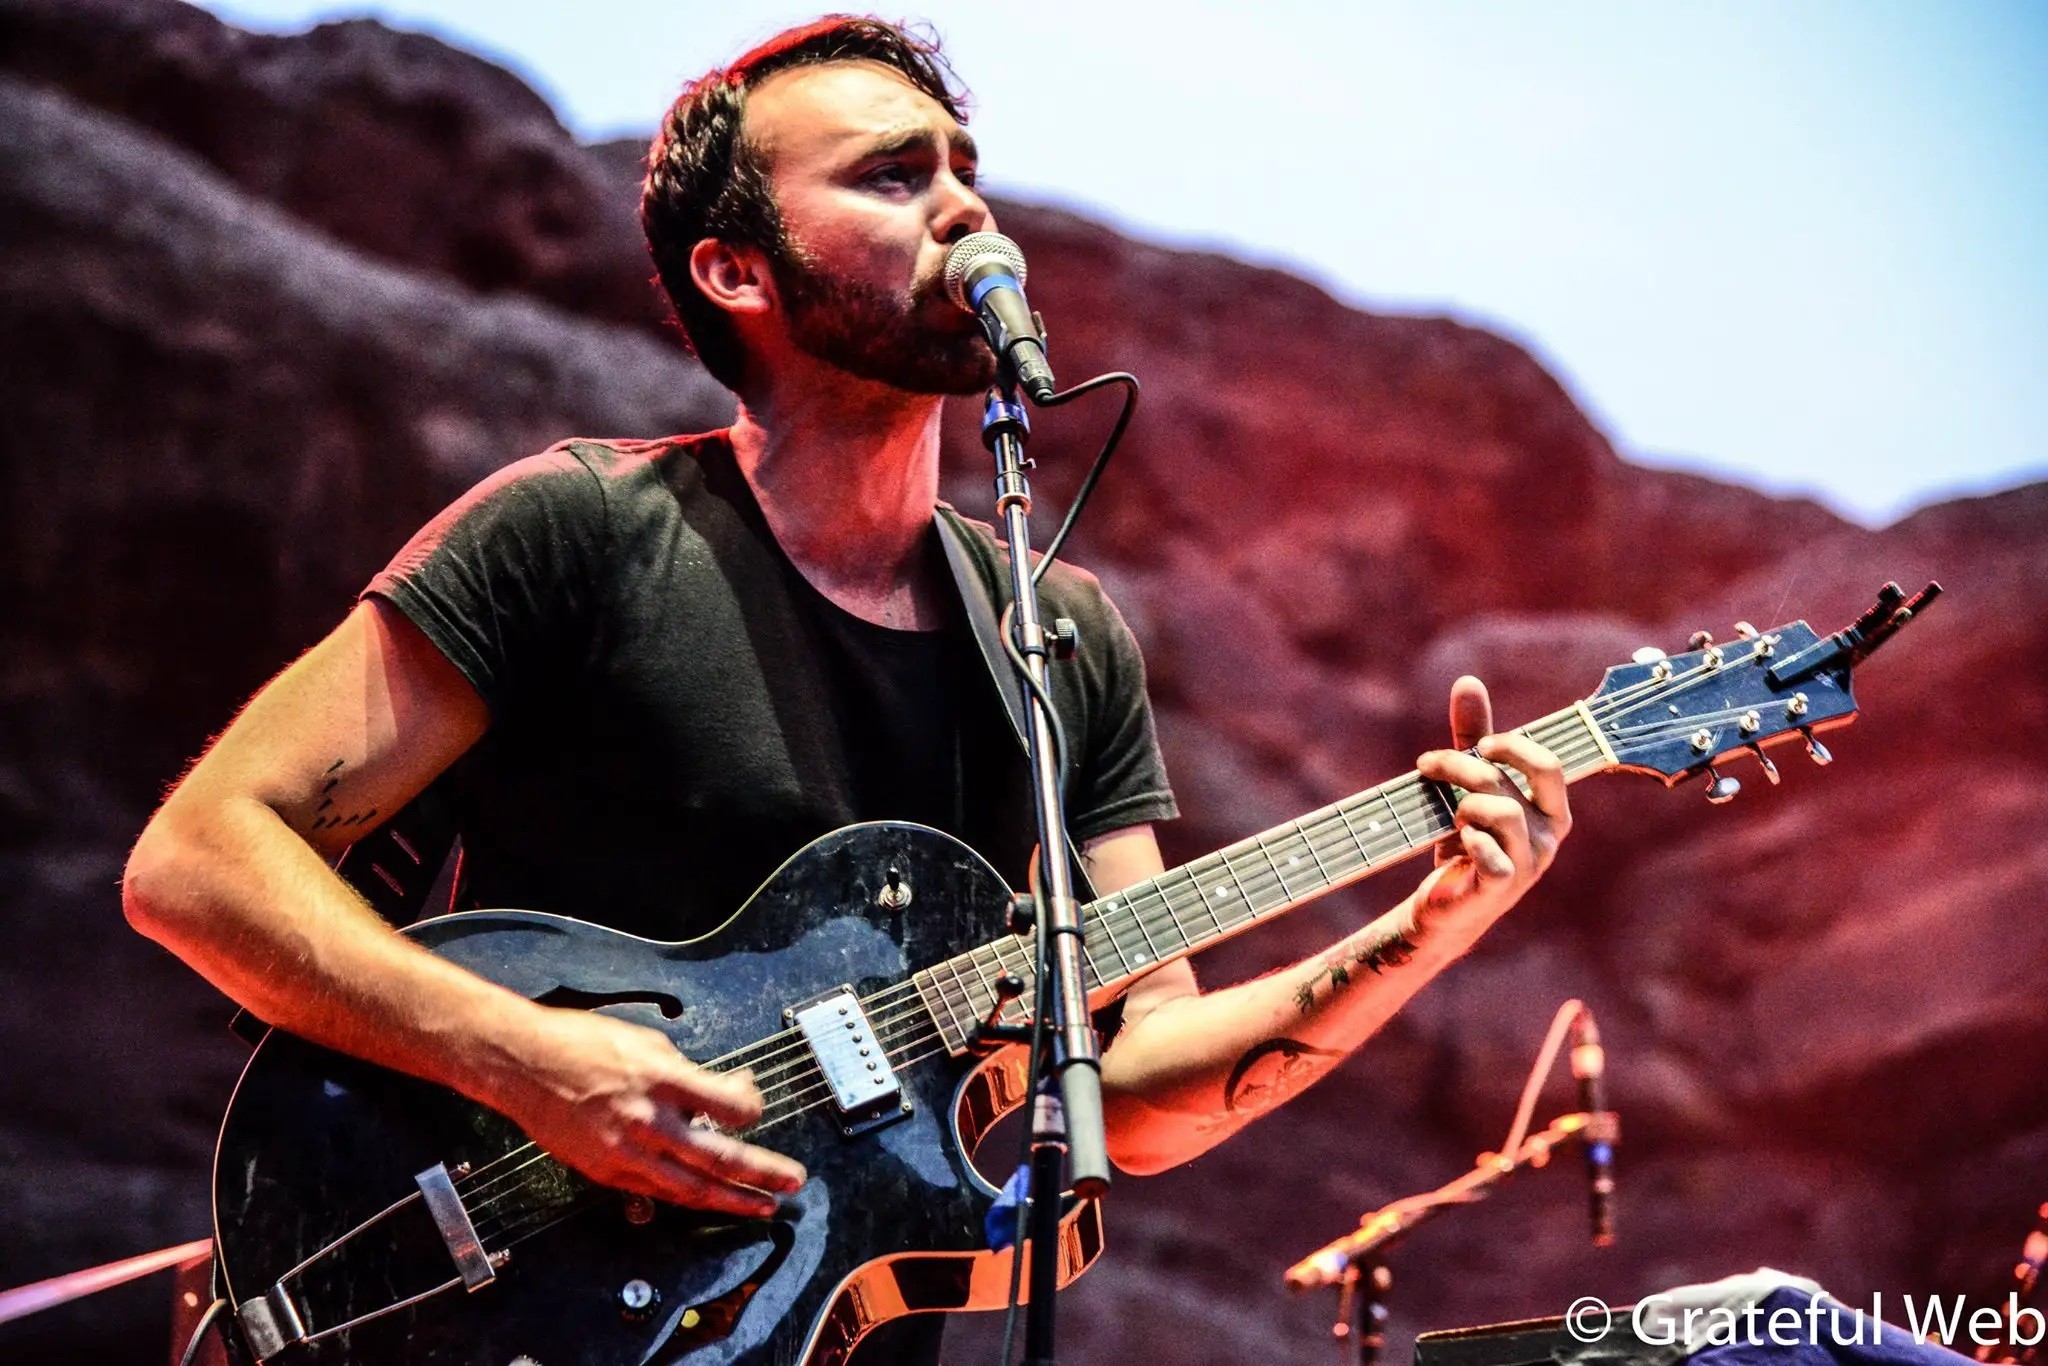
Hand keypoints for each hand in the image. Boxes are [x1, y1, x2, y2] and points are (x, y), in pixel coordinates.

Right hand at [486, 1006, 805, 1217]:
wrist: (521, 1063)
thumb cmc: (581, 1042)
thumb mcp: (646, 1039)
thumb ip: (688, 1071)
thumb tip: (726, 1092)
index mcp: (660, 1078)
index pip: (727, 1106)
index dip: (753, 1112)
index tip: (759, 1111)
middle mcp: (645, 1119)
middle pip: (717, 1157)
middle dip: (762, 1173)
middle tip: (792, 1182)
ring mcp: (624, 1151)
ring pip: (690, 1188)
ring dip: (733, 1199)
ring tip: (763, 1205)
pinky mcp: (606, 1171)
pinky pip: (657, 1192)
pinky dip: (688, 1198)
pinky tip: (711, 1201)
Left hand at [1411, 675, 1570, 934]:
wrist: (1446, 904)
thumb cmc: (1466, 838)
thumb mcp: (1469, 784)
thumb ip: (1472, 734)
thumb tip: (1468, 680)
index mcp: (1550, 810)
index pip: (1547, 765)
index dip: (1510, 746)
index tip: (1476, 745)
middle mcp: (1548, 837)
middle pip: (1518, 779)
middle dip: (1467, 765)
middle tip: (1432, 766)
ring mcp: (1529, 865)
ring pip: (1500, 812)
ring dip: (1463, 805)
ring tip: (1450, 817)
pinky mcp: (1501, 887)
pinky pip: (1490, 854)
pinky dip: (1468, 840)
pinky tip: (1458, 843)